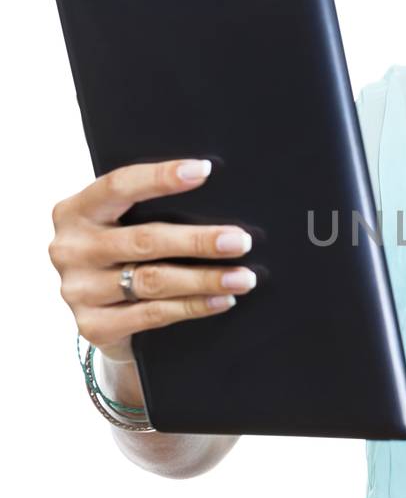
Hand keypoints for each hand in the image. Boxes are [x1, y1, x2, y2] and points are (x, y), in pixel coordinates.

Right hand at [48, 158, 257, 364]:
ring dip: (205, 279)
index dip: (160, 178)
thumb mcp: (121, 225)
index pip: (119, 186)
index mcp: (75, 211)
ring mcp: (78, 290)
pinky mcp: (93, 326)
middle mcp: (71, 249)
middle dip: (199, 240)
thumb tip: (210, 188)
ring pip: (153, 280)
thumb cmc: (123, 255)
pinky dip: (194, 306)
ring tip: (243, 277)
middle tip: (241, 241)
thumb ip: (148, 210)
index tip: (204, 171)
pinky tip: (222, 299)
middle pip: (144, 240)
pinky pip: (153, 314)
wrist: (101, 316)